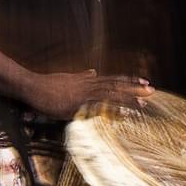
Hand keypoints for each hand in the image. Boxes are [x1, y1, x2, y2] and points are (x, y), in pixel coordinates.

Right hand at [22, 68, 153, 120]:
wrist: (32, 86)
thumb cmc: (47, 84)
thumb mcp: (68, 78)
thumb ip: (82, 76)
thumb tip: (93, 71)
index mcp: (87, 80)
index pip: (113, 79)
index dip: (129, 80)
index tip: (144, 81)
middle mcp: (88, 85)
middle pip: (116, 85)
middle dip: (134, 88)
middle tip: (152, 90)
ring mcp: (83, 94)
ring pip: (110, 95)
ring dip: (127, 98)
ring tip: (144, 102)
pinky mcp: (76, 104)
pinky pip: (96, 107)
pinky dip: (110, 109)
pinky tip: (121, 113)